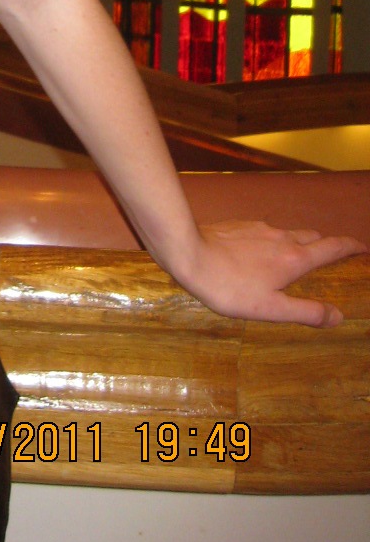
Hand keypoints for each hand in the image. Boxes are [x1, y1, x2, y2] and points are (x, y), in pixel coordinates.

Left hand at [175, 218, 366, 325]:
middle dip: (325, 245)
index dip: (351, 247)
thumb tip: (338, 316)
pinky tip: (259, 254)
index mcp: (294, 258)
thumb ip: (306, 312)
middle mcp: (281, 237)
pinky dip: (272, 241)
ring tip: (296, 258)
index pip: (332, 247)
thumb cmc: (229, 286)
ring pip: (288, 233)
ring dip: (298, 242)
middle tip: (331, 258)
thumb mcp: (272, 309)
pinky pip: (264, 232)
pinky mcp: (239, 226)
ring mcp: (258, 228)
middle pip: (312, 237)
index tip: (363, 248)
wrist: (188, 253)